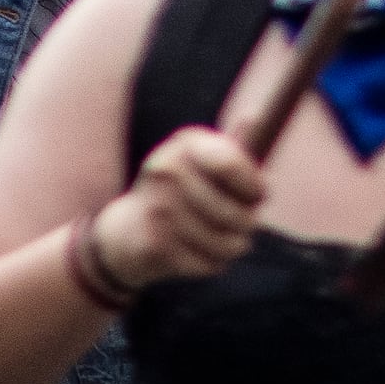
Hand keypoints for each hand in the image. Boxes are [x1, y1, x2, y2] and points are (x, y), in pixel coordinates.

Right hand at [95, 127, 266, 291]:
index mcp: (185, 145)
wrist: (126, 231)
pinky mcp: (155, 245)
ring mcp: (159, 209)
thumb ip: (230, 152)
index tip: (258, 195)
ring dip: (233, 247)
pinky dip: (213, 263)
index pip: (232, 164)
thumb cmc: (180, 194)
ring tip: (222, 240)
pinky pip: (211, 263)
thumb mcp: (200, 163)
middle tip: (242, 224)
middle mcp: (167, 172)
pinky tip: (199, 252)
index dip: (254, 186)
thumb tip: (253, 120)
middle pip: (238, 214)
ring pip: (229, 244)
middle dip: (248, 224)